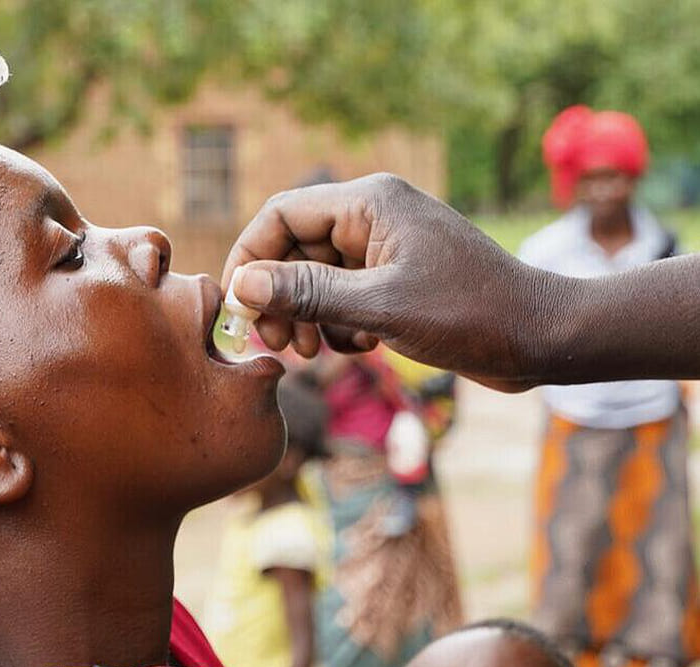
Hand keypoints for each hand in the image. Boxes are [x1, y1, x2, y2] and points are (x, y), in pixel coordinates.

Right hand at [222, 174, 564, 389]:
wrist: (542, 337)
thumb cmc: (470, 315)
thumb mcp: (380, 308)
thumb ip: (308, 293)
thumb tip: (243, 285)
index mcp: (370, 202)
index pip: (281, 215)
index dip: (249, 259)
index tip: (236, 308)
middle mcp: (374, 216)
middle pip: (293, 249)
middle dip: (278, 298)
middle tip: (276, 344)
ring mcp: (386, 248)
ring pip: (315, 277)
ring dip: (306, 316)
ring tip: (314, 353)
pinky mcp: (397, 278)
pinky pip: (343, 296)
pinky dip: (338, 325)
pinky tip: (359, 349)